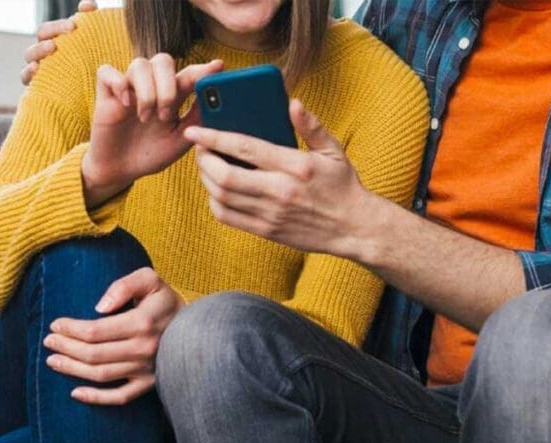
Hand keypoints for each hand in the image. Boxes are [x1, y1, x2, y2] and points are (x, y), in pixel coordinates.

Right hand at [20, 0, 97, 84]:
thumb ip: (93, 24)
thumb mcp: (99, 48)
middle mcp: (48, 54)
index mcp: (59, 43)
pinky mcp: (38, 88)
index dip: (60, 24)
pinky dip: (28, 72)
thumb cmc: (96, 72)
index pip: (52, 28)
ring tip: (52, 46)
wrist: (99, 102)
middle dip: (53, 30)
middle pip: (42, 35)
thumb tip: (87, 5)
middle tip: (70, 29)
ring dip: (39, 48)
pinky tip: (36, 68)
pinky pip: (26, 78)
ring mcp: (42, 70)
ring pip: (30, 55)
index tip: (75, 25)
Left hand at [44, 268, 184, 404]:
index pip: (95, 331)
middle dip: (66, 348)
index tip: (55, 325)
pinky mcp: (150, 384)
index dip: (70, 329)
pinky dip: (96, 398)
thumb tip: (98, 308)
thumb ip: (123, 285)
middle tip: (48, 342)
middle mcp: (144, 349)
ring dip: (72, 370)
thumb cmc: (166, 300)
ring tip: (53, 361)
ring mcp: (147, 370)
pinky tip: (75, 393)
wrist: (197, 327)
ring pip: (101, 375)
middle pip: (93, 354)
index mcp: (142, 322)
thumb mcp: (149, 279)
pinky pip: (120, 397)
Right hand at [81, 56, 223, 207]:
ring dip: (147, 91)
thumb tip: (217, 102)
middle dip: (168, 87)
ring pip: (139, 64)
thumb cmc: (151, 153)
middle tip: (166, 116)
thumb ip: (197, 121)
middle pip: (163, 61)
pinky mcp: (106, 94)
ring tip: (146, 117)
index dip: (202, 69)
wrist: (122, 170)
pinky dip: (117, 83)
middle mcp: (151, 86)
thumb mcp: (180, 140)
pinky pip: (107, 72)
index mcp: (172, 96)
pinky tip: (125, 104)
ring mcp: (129, 88)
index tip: (217, 67)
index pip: (188, 74)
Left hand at [186, 99, 373, 257]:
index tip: (195, 130)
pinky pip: (228, 217)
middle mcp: (279, 191)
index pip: (244, 148)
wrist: (355, 228)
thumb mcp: (334, 150)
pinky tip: (218, 190)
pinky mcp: (266, 231)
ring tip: (207, 166)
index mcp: (295, 166)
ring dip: (206, 180)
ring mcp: (271, 214)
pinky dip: (215, 202)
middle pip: (224, 176)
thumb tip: (292, 103)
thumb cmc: (343, 185)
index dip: (214, 138)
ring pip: (221, 197)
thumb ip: (311, 126)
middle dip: (203, 160)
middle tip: (200, 149)